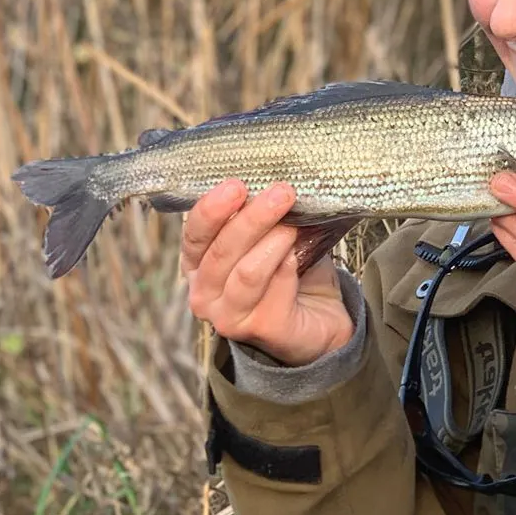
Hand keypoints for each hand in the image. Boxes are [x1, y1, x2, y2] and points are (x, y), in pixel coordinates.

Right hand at [183, 180, 353, 366]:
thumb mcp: (274, 237)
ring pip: (247, 272)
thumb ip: (266, 217)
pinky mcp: (261, 329)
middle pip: (221, 250)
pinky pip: (275, 291)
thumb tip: (277, 185)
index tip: (236, 185)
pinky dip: (288, 268)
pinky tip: (298, 256)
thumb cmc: (291, 273)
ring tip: (294, 225)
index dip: (212, 209)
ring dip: (273, 242)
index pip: (194, 234)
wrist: (321, 320)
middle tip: (281, 193)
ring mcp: (229, 317)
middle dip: (252, 218)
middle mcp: (205, 293)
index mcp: (198, 265)